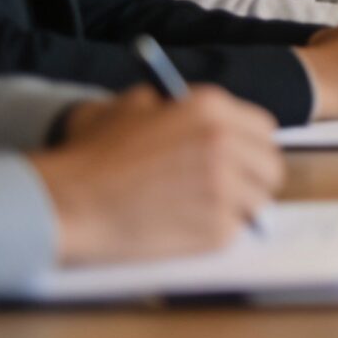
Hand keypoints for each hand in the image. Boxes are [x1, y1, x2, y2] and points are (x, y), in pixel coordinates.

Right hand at [27, 85, 281, 265]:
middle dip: (252, 177)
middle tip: (231, 187)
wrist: (68, 202)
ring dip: (238, 206)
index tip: (242, 156)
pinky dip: (217, 231)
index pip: (263, 129)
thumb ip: (174, 105)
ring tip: (202, 209)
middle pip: (269, 167)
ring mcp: (224, 189)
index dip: (250, 144)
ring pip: (257, 201)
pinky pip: (236, 230)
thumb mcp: (132, 106)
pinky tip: (187, 226)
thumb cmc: (92, 154)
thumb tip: (197, 116)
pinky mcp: (216, 229)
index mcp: (211, 109)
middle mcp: (226, 144)